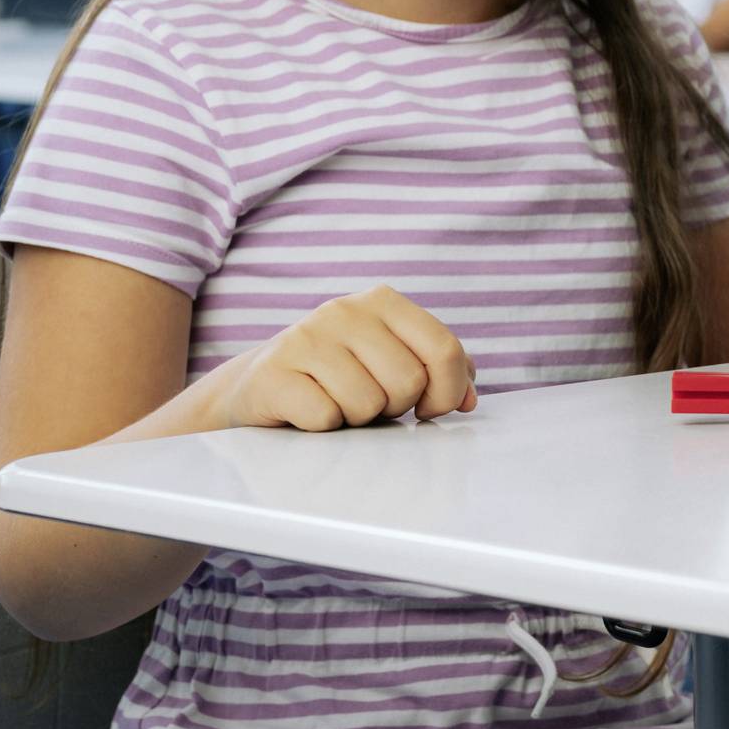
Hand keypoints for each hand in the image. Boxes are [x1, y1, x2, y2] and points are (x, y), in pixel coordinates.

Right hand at [211, 286, 477, 430]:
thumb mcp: (392, 361)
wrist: (258, 386)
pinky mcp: (273, 374)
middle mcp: (343, 310)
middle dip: (397, 406)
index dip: (449, 390)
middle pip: (408, 381)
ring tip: (338, 403)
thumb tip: (470, 398)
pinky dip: (324, 427)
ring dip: (358, 419)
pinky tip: (308, 410)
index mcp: (382, 301)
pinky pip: (326, 417)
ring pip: (368, 403)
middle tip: (372, 402)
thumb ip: (439, 371)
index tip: (432, 408)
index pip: (443, 348)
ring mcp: (304, 339)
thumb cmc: (339, 376)